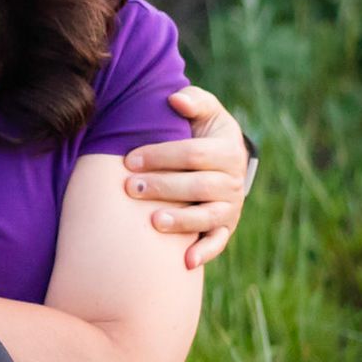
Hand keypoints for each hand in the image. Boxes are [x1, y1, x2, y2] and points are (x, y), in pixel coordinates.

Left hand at [123, 86, 251, 269]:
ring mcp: (229, 207)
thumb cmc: (203, 131)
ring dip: (181, 220)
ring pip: (207, 216)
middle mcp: (232, 181)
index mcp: (228, 151)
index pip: (194, 153)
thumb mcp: (205, 111)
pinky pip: (216, 243)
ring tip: (153, 221)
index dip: (161, 156)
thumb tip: (175, 100)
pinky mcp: (224, 228)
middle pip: (198, 186)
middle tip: (130, 188)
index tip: (129, 159)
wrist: (221, 160)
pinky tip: (184, 262)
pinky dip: (203, 252)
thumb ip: (193, 101)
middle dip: (163, 187)